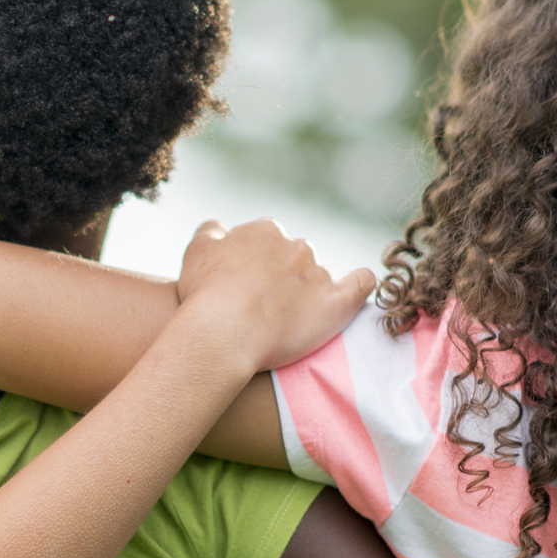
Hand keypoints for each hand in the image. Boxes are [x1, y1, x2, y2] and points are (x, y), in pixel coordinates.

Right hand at [174, 218, 376, 375]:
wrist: (224, 331)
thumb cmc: (205, 294)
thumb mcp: (195, 251)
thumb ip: (211, 232)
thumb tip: (219, 227)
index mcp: (264, 231)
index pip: (266, 241)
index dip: (255, 265)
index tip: (244, 288)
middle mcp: (296, 246)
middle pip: (294, 257)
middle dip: (283, 277)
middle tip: (263, 308)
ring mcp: (318, 273)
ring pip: (319, 276)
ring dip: (309, 291)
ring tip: (288, 321)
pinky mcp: (337, 302)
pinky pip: (361, 285)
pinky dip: (361, 284)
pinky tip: (356, 290)